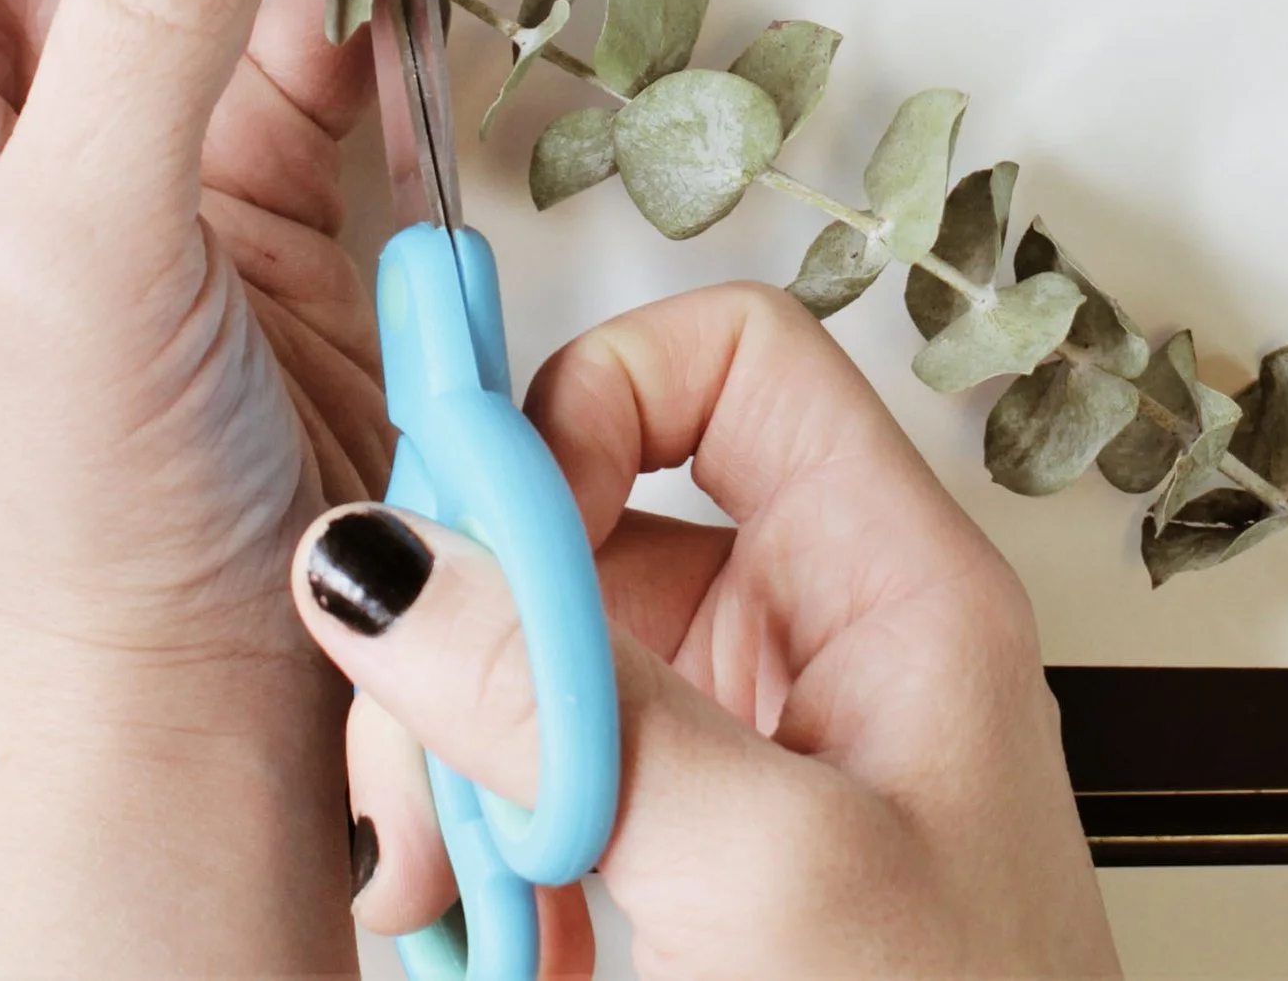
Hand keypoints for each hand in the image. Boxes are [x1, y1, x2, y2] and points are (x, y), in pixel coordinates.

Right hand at [293, 285, 1122, 978]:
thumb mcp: (772, 878)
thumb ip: (578, 709)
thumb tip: (395, 560)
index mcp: (891, 588)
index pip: (730, 365)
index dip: (592, 403)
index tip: (478, 534)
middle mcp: (811, 648)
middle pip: (592, 516)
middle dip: (481, 628)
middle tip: (425, 771)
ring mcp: (733, 763)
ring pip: (533, 662)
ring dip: (451, 765)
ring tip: (443, 900)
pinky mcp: (666, 870)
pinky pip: (523, 793)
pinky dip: (468, 860)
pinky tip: (473, 949)